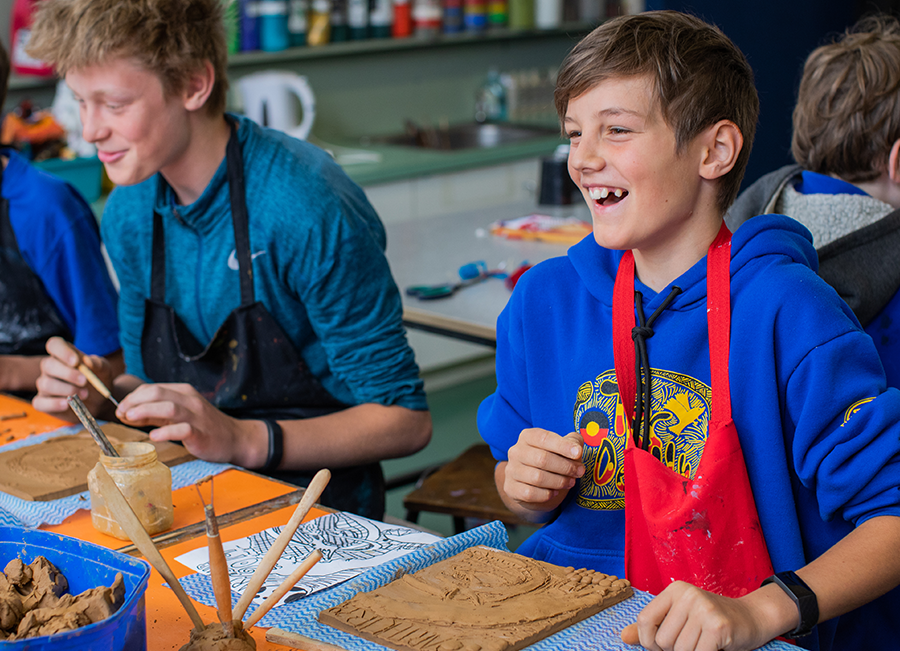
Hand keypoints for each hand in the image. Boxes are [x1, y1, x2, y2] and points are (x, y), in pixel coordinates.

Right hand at [33, 336, 113, 419]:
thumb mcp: (104, 369)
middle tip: (85, 381)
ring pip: (45, 384)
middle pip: (48, 365)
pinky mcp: (43, 402)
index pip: (54, 344)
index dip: (63, 351)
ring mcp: (45, 384)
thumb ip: (97, 363)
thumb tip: (87, 361)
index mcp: (64, 354)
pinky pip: (40, 402)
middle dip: (67, 374)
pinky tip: (67, 404)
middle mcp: (50, 367)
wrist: (100, 400)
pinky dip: (53, 404)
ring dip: (66, 390)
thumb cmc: (99, 379)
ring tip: (84, 394)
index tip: (76, 362)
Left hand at [116, 383, 265, 464]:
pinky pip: (182, 429)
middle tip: (121, 415)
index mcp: (184, 392)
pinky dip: (165, 432)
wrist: (235, 438)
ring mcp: (196, 416)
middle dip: (134, 402)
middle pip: (157, 393)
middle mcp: (190, 400)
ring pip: (168, 407)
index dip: (133, 398)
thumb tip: (128, 413)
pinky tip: (154, 437)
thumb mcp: (180, 414)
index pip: (152, 388)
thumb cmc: (204, 426)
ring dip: (145, 412)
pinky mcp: (201, 433)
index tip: (121, 410)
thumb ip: (156, 413)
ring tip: (130, 420)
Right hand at [501, 429, 583, 520]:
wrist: (530, 483)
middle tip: (580, 472)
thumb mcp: (561, 447)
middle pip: (542, 459)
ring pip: (537, 478)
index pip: (544, 438)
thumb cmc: (550, 461)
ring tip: (570, 482)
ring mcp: (511, 470)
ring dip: (559, 481)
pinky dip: (546, 494)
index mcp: (527, 436)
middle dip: (566, 467)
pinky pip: (530, 493)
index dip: (562, 446)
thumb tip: (577, 446)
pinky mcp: (511, 488)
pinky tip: (554, 492)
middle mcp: (516, 451)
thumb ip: (572, 442)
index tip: (578, 453)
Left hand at [620, 581, 776, 650]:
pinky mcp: (718, 626)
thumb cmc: (711, 621)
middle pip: (663, 641)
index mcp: (674, 590)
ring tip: (704, 644)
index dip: (648, 642)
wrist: (751, 618)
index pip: (645, 620)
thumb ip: (652, 628)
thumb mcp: (679, 617)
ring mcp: (704, 609)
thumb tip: (623, 637)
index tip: (660, 647)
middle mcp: (688, 595)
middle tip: (692, 642)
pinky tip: (714, 647)